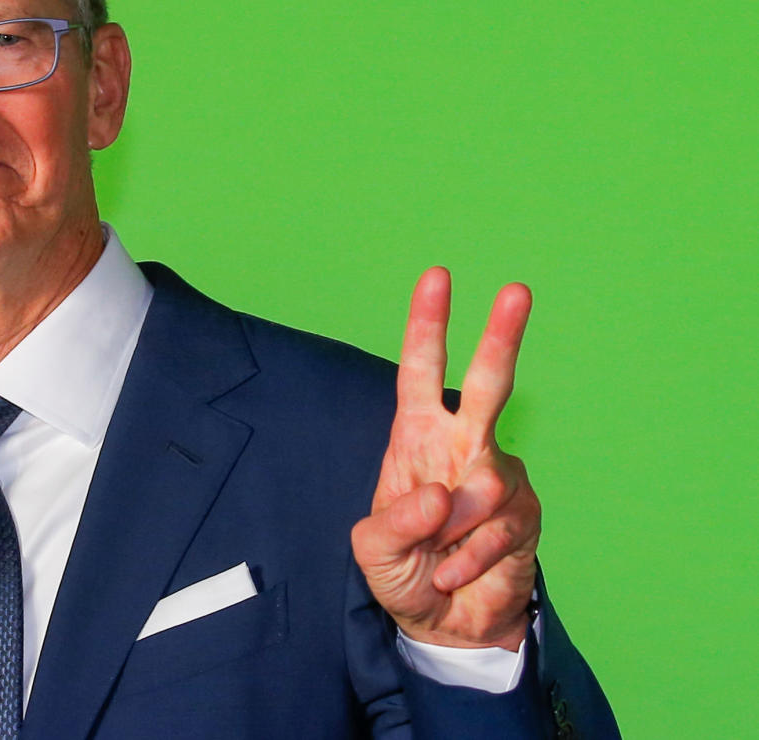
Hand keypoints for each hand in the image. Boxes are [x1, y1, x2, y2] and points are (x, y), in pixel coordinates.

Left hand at [351, 267, 539, 650]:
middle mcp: (462, 445)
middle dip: (501, 337)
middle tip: (518, 289)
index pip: (420, 372)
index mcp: (417, 437)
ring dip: (452, 534)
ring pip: (486, 485)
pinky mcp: (526, 514)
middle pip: (487, 384)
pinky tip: (456, 572)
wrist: (443, 622)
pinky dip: (469, 561)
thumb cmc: (403, 571)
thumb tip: (443, 493)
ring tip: (436, 558)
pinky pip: (499, 530)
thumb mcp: (374, 551)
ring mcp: (499, 476)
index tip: (437, 277)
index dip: (426, 326)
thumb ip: (396, 522)